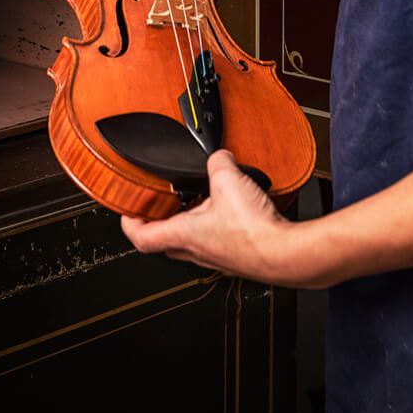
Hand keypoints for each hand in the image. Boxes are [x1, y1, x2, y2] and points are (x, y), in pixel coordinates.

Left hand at [120, 150, 291, 282]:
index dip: (129, 223)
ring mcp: (218, 257)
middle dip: (160, 223)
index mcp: (184, 234)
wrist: (286, 254)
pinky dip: (219, 226)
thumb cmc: (254, 231)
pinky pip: (219, 241)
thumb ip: (217, 162)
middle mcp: (198, 250)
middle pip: (166, 241)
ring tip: (201, 201)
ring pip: (194, 242)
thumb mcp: (228, 179)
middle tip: (160, 206)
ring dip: (193, 223)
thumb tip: (218, 155)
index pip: (142, 236)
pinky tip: (234, 210)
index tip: (126, 213)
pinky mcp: (239, 257)